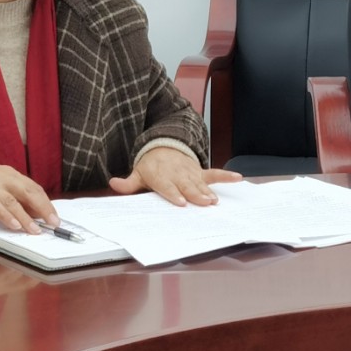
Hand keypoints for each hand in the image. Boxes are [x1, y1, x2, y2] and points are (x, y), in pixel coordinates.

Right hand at [0, 164, 55, 232]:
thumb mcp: (0, 184)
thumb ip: (16, 195)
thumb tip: (35, 214)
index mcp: (11, 174)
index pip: (34, 188)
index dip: (46, 203)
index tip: (54, 217)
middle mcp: (5, 177)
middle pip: (29, 192)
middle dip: (43, 208)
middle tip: (52, 223)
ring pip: (13, 201)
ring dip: (25, 217)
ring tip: (34, 230)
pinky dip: (6, 216)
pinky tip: (14, 225)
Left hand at [110, 149, 242, 206]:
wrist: (163, 147)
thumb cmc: (151, 166)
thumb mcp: (138, 173)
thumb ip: (128, 183)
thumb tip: (113, 183)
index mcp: (161, 176)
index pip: (167, 186)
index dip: (174, 194)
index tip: (181, 202)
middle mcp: (177, 174)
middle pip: (186, 186)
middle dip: (195, 194)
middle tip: (204, 204)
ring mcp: (190, 172)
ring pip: (200, 182)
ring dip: (208, 191)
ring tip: (215, 200)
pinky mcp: (200, 171)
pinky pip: (214, 173)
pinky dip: (226, 175)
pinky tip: (237, 177)